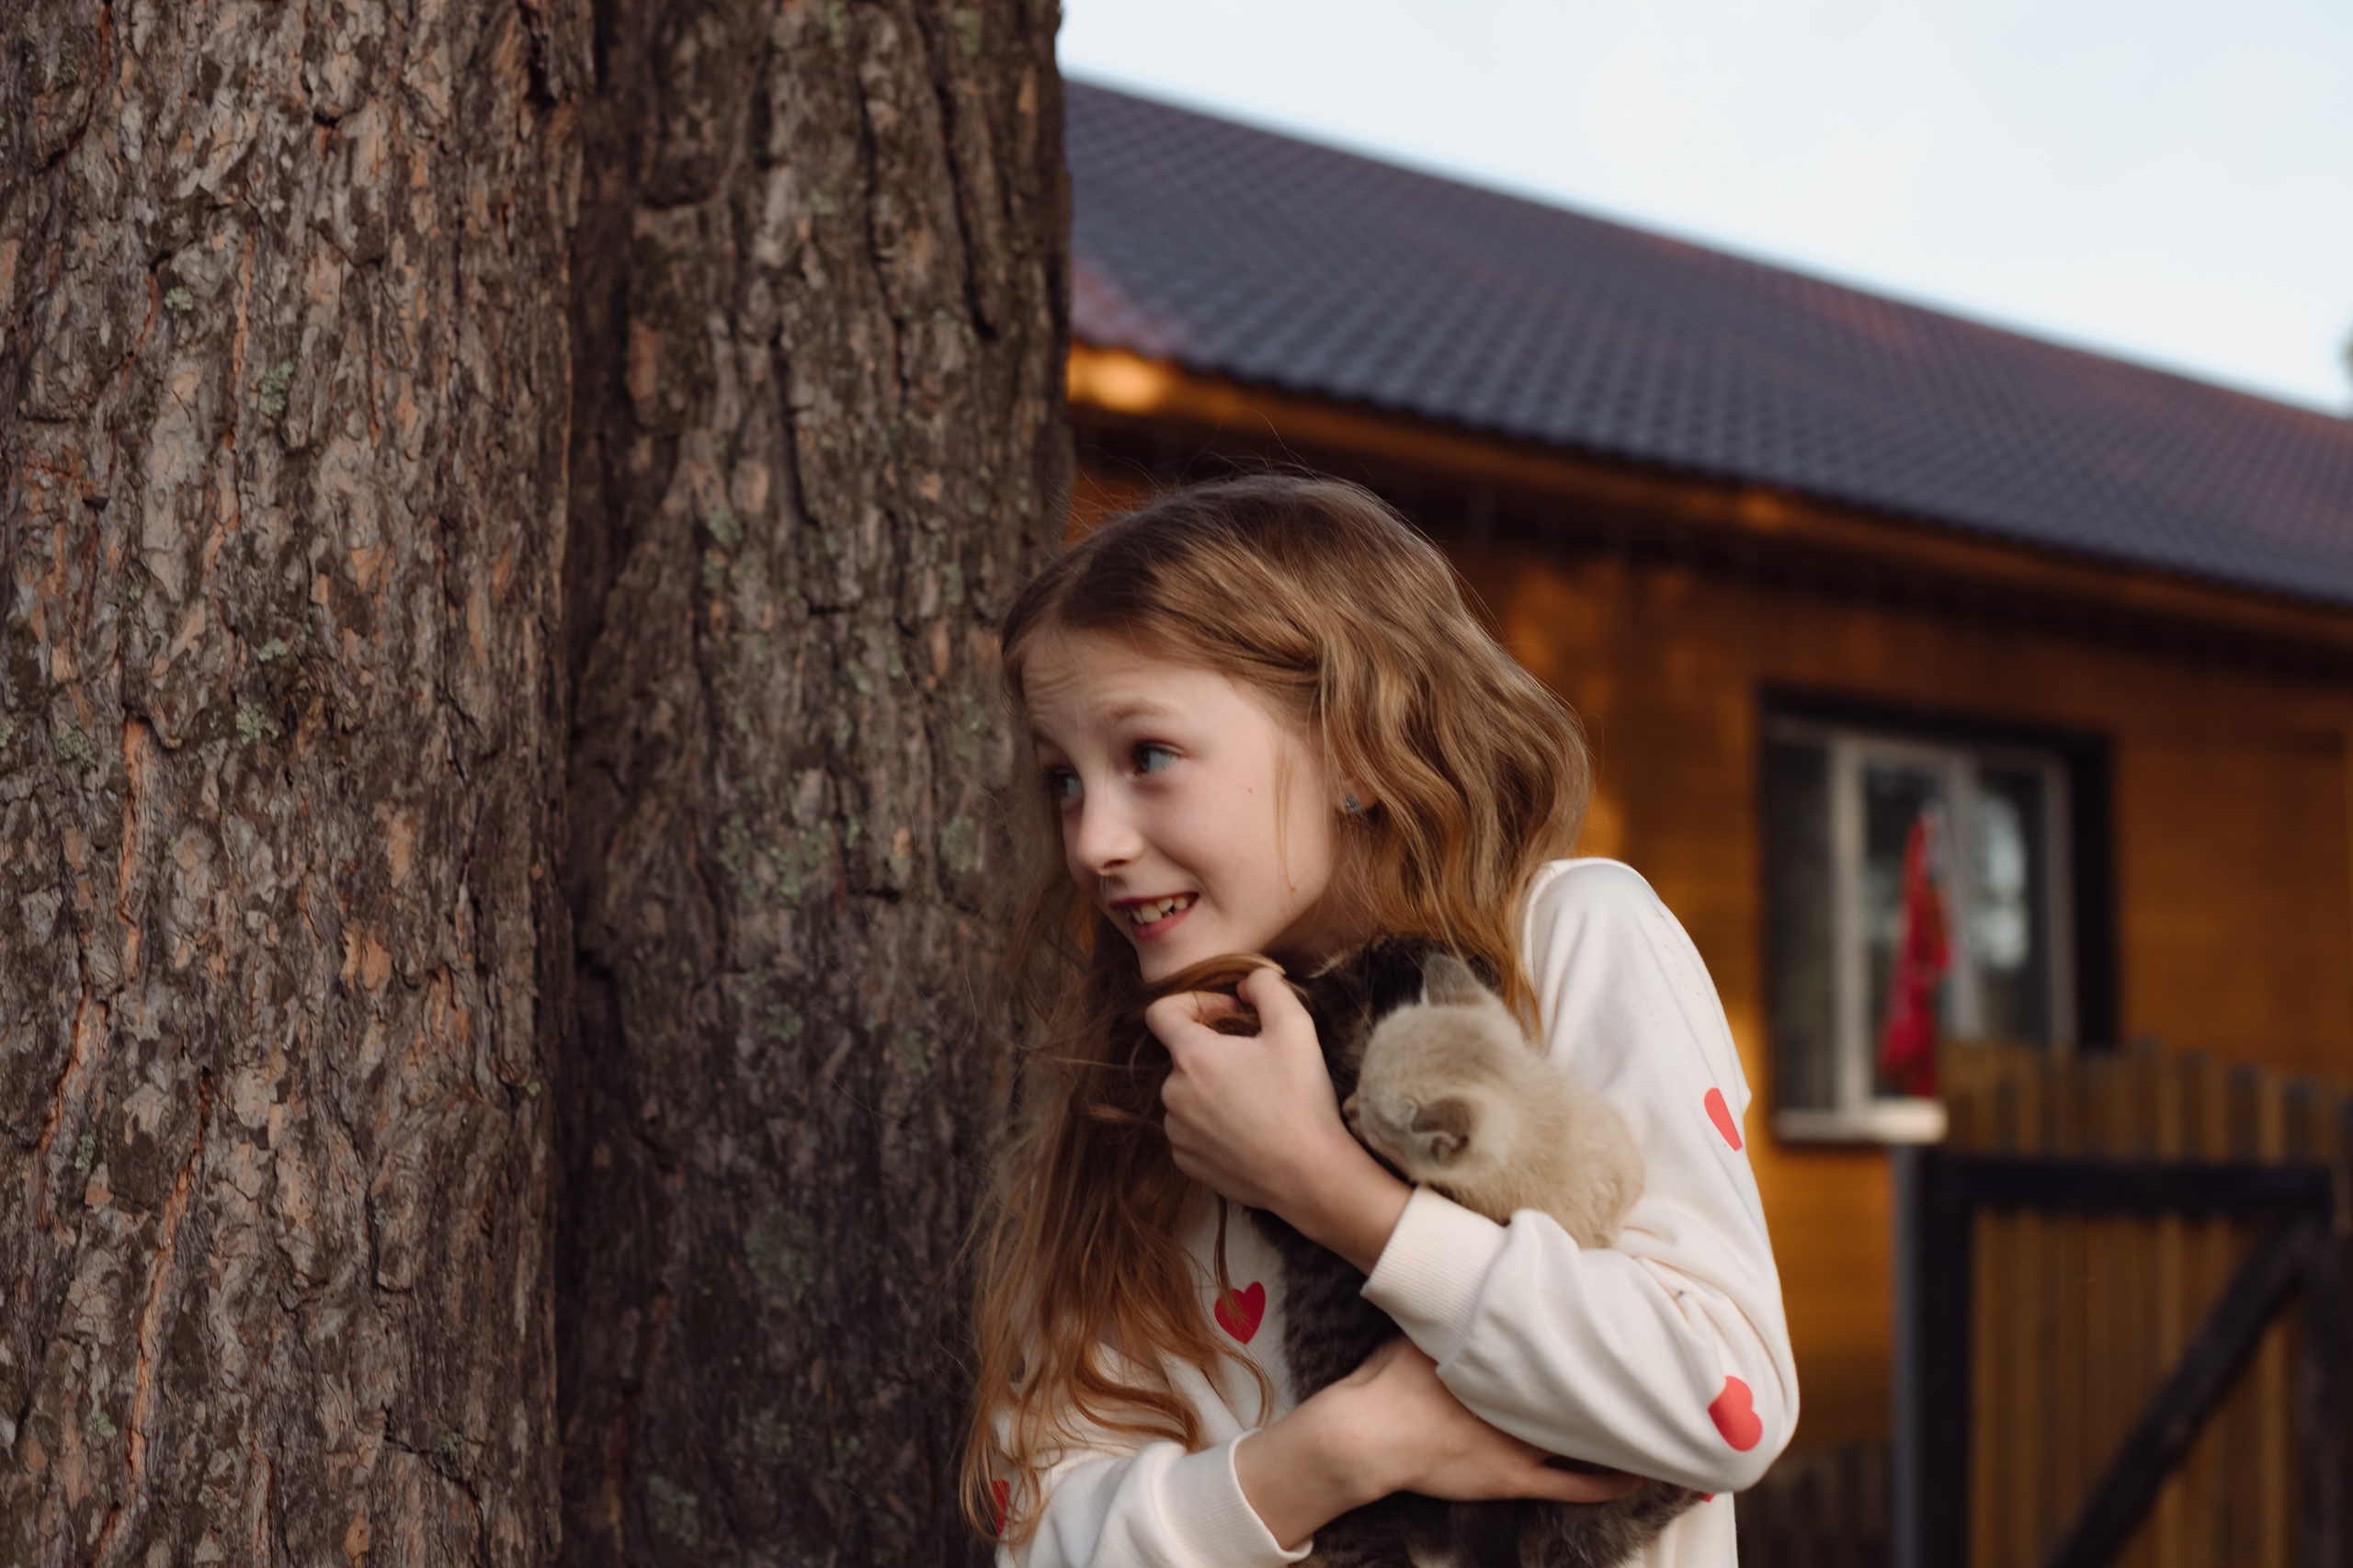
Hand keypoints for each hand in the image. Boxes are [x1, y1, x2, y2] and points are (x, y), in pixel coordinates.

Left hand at [1149, 970, 1409, 1268]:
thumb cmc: (1302, 1101)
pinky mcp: (1187, 1162)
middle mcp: (1173, 1094)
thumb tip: (1246, 984)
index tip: (1230, 1015)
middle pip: (1183, 1055)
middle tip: (1257, 1061)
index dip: (1195, 1003)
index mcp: (1192, 1057)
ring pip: (1187, 1093)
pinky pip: (1190, 1130)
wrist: (1310, 1175)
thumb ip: (1267, 987)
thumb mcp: (1295, 1027)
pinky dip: (1211, 1123)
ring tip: (1256, 1100)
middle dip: (1215, 1050)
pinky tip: (1248, 1129)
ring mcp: (1177, 1132)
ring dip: (1212, 1088)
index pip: (1162, 1012)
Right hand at [1235, 1337, 1641, 1549]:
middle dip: (1616, 1373)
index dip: (1597, 1331)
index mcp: (1503, 1358)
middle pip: (1584, 1384)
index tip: (1625, 1315)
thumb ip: (1454, 1307)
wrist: (1367, 1435)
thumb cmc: (1391, 1378)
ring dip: (1618, 1424)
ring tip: (1654, 1412)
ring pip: (1586, 1433)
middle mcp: (1523, 1400)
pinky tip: (1635, 1474)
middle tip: (1652, 1361)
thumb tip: (1468, 1268)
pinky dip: (1607, 1482)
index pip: (1564, 1340)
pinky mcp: (1513, 1478)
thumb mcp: (1423, 1328)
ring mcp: (1522, 1443)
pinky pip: (1572, 1485)